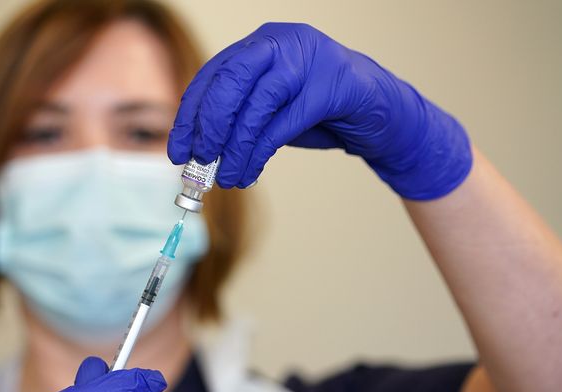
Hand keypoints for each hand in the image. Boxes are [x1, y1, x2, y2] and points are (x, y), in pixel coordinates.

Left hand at [168, 23, 471, 199]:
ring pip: (256, 106)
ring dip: (235, 149)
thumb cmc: (320, 113)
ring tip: (226, 178)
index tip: (179, 150)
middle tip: (200, 162)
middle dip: (209, 127)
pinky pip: (283, 124)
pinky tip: (249, 173)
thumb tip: (198, 150)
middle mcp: (283, 42)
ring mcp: (310, 60)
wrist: (382, 115)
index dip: (190, 115)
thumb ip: (238, 118)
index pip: (214, 75)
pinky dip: (259, 154)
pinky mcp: (332, 87)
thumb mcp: (270, 109)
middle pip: (230, 81)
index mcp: (262, 44)